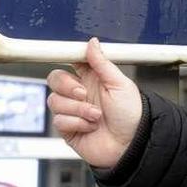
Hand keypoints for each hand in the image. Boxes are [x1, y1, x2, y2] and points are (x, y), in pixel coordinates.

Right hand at [47, 37, 142, 167]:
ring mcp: (73, 111)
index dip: (67, 59)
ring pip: (55, 101)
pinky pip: (59, 120)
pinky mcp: (68, 128)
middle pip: (55, 79)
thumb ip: (102, 63)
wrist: (131, 144)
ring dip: (78, 109)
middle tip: (84, 94)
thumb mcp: (120, 84)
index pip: (72, 62)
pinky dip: (76, 123)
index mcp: (93, 78)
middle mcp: (80, 93)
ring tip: (96, 116)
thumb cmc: (131, 114)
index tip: (68, 59)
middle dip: (67, 86)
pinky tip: (91, 127)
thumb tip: (92, 42)